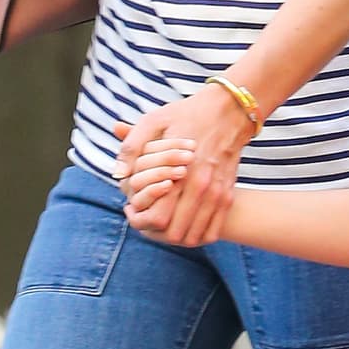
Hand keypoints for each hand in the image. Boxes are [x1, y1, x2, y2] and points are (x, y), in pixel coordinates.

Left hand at [112, 83, 255, 245]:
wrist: (230, 110)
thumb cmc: (187, 114)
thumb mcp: (153, 121)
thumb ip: (132, 147)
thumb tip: (118, 174)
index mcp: (179, 172)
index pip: (159, 218)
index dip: (141, 221)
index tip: (132, 211)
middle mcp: (200, 188)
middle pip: (176, 233)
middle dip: (156, 233)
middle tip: (145, 220)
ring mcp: (217, 193)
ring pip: (195, 236)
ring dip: (177, 238)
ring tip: (162, 225)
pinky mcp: (228, 195)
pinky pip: (213, 231)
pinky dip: (198, 236)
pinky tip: (183, 226)